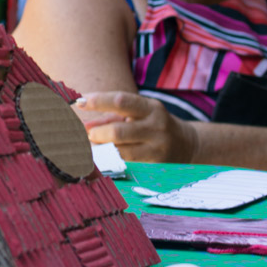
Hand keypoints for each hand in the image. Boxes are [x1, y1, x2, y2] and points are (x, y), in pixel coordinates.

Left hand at [76, 91, 198, 163]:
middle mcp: (156, 126)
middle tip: (87, 135)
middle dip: (98, 133)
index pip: (121, 101)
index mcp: (150, 108)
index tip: (79, 102)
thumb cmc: (153, 126)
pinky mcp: (156, 165)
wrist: (188, 145)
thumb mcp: (137, 115)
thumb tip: (84, 126)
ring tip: (91, 148)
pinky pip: (128, 164)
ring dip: (101, 150)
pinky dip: (111, 161)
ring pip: (121, 152)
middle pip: (119, 131)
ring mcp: (157, 148)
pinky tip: (102, 159)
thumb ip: (110, 118)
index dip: (98, 101)